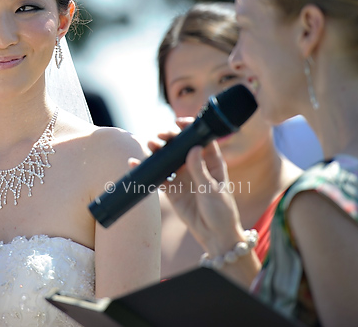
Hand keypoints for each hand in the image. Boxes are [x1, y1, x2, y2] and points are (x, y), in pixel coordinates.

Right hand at [147, 119, 245, 255]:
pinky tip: (136, 163)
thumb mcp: (211, 189)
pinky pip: (158, 176)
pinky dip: (147, 169)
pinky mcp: (172, 189)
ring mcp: (183, 176)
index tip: (179, 122)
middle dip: (170, 138)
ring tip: (150, 145)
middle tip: (160, 136)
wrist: (214, 235)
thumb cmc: (221, 211)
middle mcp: (196, 166)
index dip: (190, 128)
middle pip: (181, 146)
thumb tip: (192, 147)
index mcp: (211, 162)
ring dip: (158, 151)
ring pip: (168, 158)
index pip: (201, 139)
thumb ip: (200, 169)